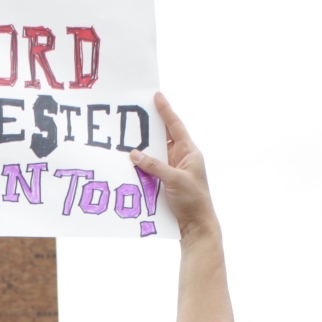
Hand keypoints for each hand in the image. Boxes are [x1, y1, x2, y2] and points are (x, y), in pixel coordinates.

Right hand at [127, 93, 217, 240]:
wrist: (196, 226)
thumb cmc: (193, 201)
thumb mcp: (174, 180)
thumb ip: (154, 166)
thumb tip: (134, 154)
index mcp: (189, 152)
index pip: (176, 126)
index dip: (166, 111)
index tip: (156, 96)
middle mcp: (180, 158)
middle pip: (162, 138)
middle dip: (148, 129)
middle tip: (133, 116)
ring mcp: (171, 171)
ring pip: (153, 155)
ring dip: (141, 150)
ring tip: (125, 140)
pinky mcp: (163, 183)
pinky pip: (149, 170)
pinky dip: (140, 166)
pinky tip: (128, 164)